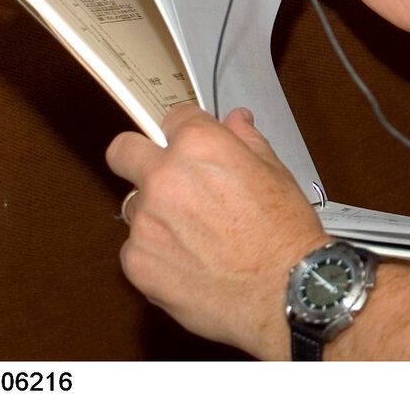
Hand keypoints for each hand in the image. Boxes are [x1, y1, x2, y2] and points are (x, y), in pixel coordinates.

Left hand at [107, 105, 326, 359]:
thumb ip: (246, 141)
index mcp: (200, 146)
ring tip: (195, 237)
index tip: (189, 145)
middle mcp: (164, 177)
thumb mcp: (276, 173)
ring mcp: (145, 222)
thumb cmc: (285, 232)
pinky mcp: (136, 262)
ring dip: (155, 214)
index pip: (173, 118)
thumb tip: (235, 121)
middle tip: (164, 178)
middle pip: (123, 151)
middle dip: (137, 158)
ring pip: (135, 207)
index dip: (185, 131)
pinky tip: (192, 264)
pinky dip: (158, 254)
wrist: (285, 290)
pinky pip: (137, 249)